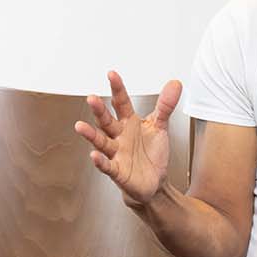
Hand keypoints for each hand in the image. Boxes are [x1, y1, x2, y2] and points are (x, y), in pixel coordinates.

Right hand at [74, 70, 180, 206]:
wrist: (154, 182)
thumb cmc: (152, 153)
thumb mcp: (160, 126)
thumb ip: (165, 106)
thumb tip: (175, 84)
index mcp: (129, 122)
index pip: (121, 102)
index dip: (117, 89)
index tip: (111, 74)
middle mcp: (119, 135)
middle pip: (106, 120)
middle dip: (99, 110)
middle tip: (91, 98)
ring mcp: (116, 153)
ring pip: (101, 141)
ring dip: (91, 134)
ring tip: (80, 126)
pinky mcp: (117, 171)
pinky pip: (107, 165)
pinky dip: (100, 161)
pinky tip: (94, 155)